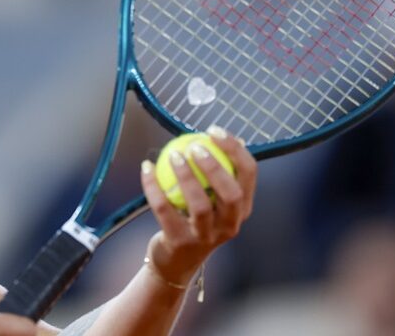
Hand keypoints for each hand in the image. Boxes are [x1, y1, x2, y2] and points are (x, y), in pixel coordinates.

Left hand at [139, 128, 256, 285]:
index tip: (214, 131)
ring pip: (200, 205)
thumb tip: (226, 137)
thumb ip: (220, 174)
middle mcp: (230, 225)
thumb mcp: (214, 200)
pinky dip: (153, 186)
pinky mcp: (180, 242)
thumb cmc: (196, 221)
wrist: (176, 261)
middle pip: (231, 194)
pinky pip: (164, 210)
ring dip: (186, 177)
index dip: (235, 150)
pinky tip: (146, 167)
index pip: (248, 175)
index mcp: (242, 209)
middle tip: (195, 146)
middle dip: (215, 167)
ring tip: (174, 154)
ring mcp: (206, 237)